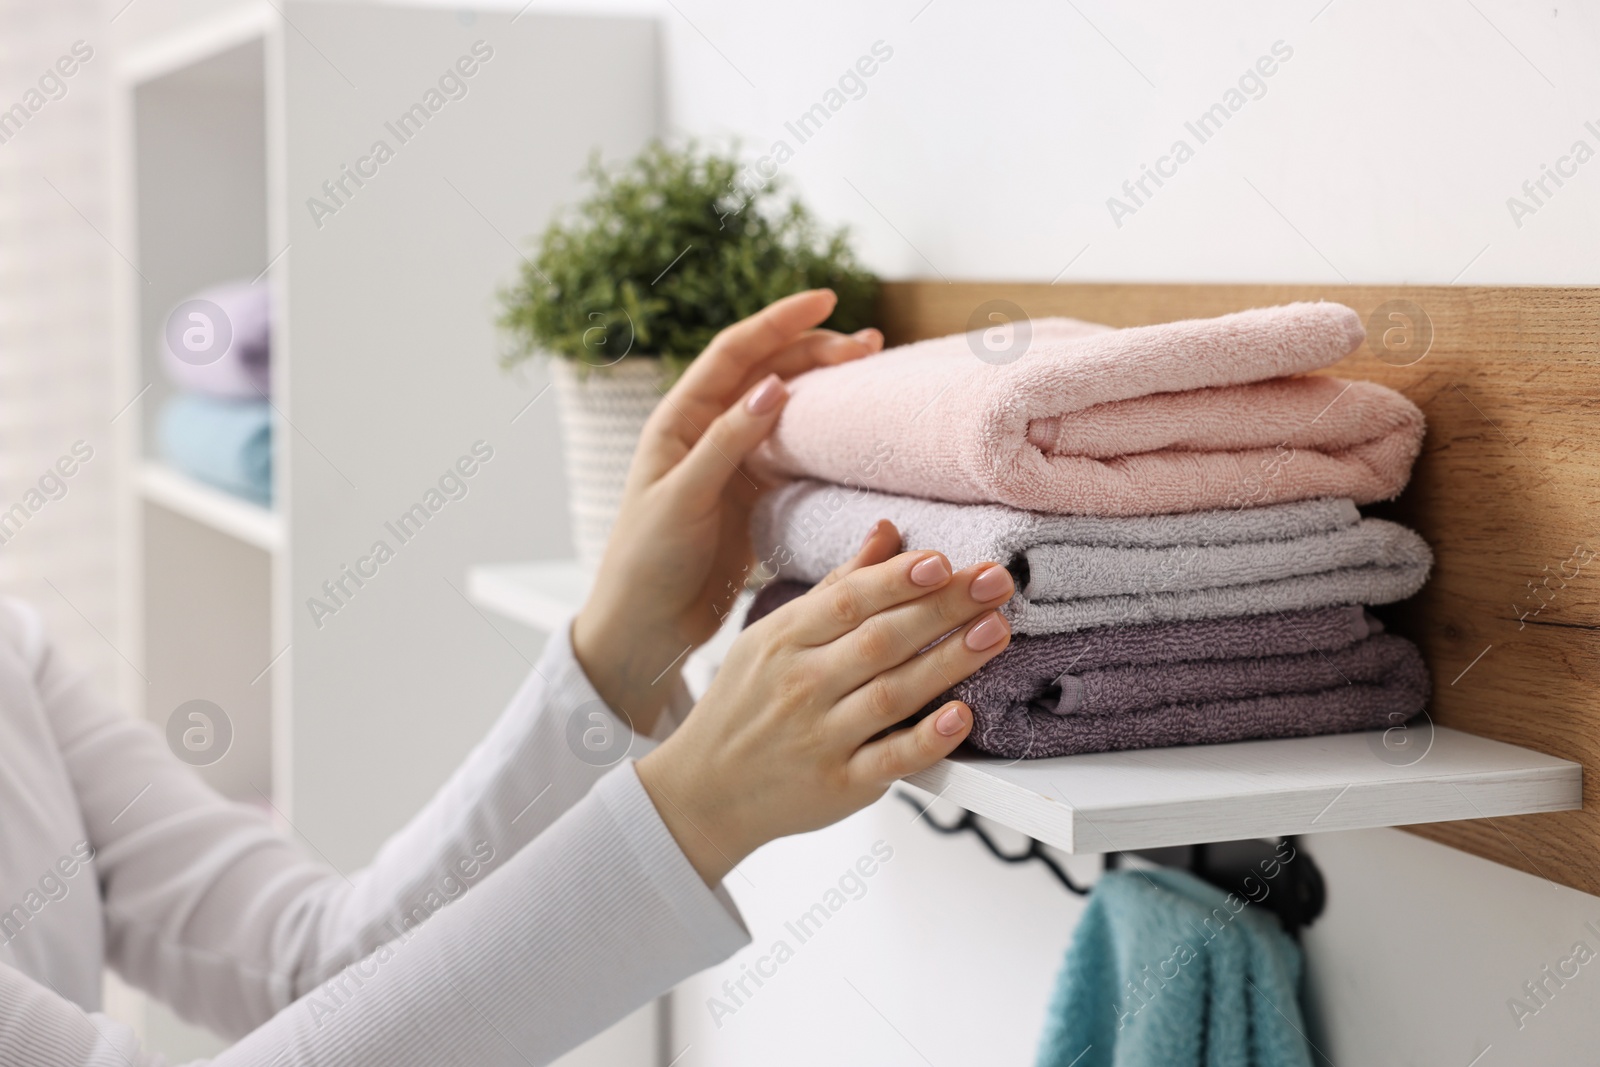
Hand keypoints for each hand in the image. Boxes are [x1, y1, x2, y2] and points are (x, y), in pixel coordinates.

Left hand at [571, 290, 882, 730]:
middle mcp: (708, 432)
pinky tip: (859, 433)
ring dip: (829, 389)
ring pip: (790, 408)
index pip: (735, 352)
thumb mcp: (682, 499)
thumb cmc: (647, 562)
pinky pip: (798, 452)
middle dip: (818, 351)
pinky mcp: (755, 496)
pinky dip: (829, 437)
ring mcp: (735, 463)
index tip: (825, 299)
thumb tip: (775, 386)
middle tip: (871, 345)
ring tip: (873, 373)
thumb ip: (726, 444)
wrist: (647, 627)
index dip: (779, 321)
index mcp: (680, 420)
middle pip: (770, 372)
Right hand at [635, 521, 1015, 885]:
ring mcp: (821, 737)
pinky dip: (928, 739)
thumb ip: (836, 587)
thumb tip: (888, 532)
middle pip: (880, 639)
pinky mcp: (842, 785)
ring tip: (996, 631)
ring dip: (949, 661)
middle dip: (944, 608)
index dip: (897, 579)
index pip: (848, 601)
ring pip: (894, 693)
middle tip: (995, 583)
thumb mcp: (771, 637)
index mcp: (783, 640)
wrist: (704, 791)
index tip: (944, 561)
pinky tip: (961, 716)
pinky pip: (891, 760)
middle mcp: (802, 685)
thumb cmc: (745, 705)